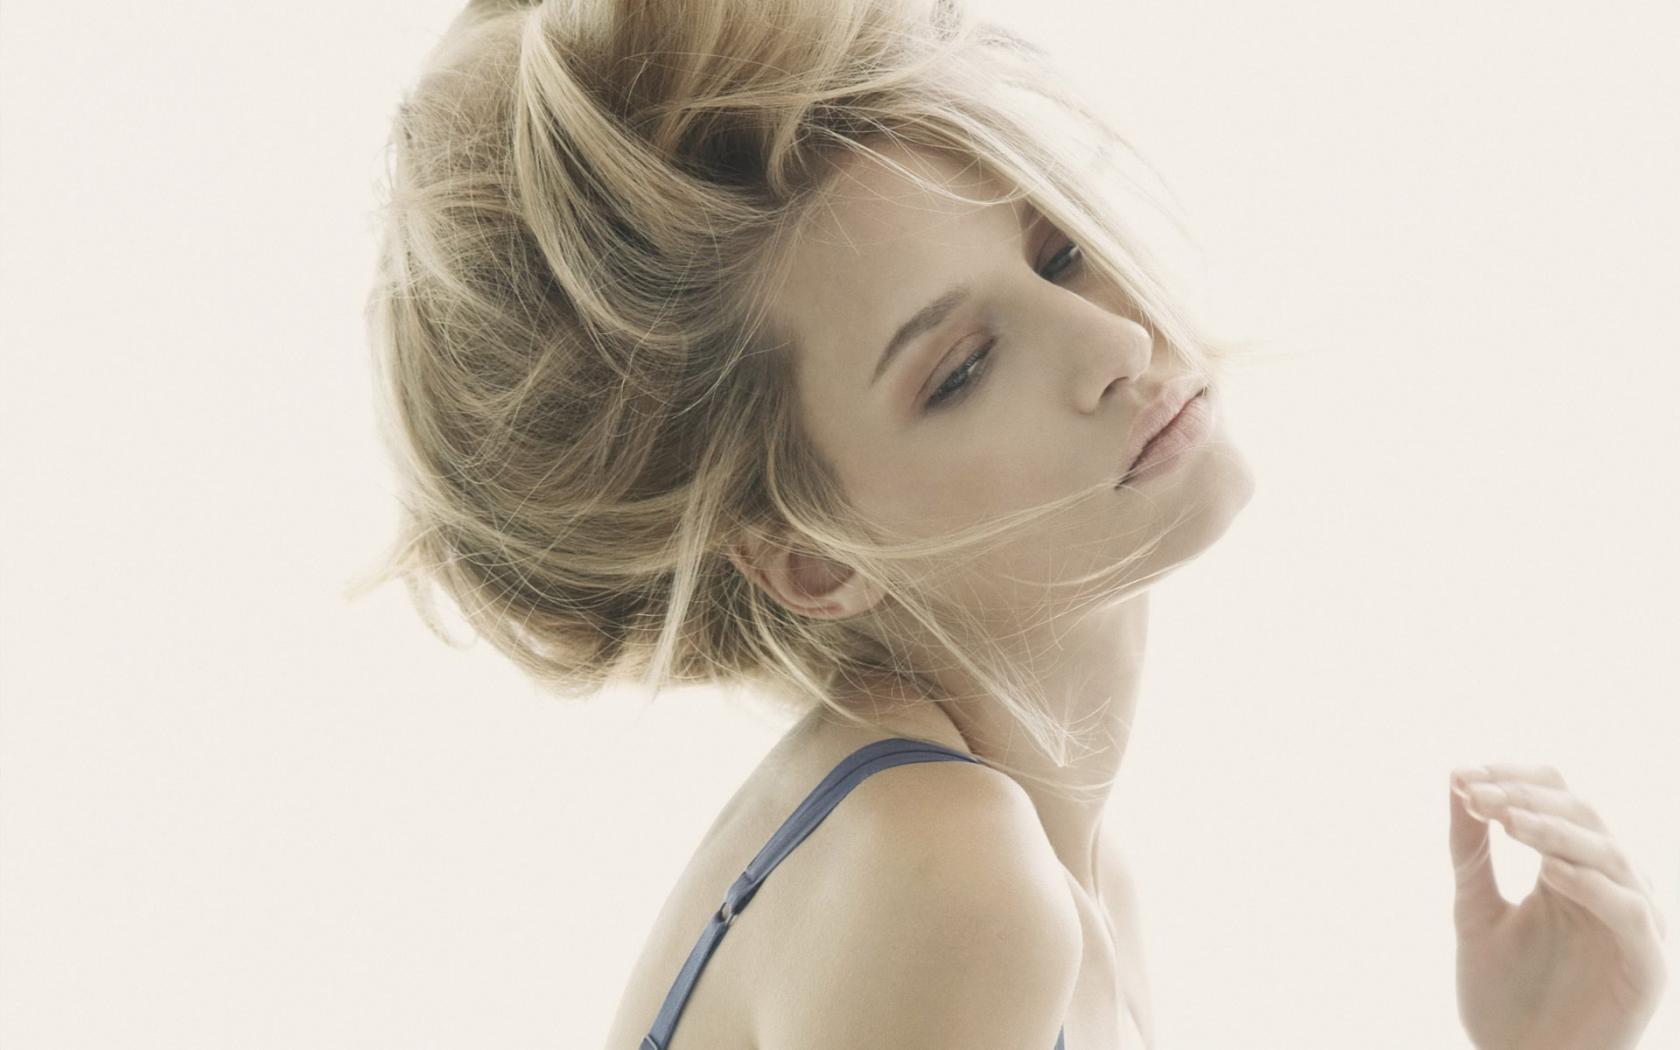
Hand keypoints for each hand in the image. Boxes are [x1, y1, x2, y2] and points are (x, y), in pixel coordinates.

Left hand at [1449, 763, 1668, 1049]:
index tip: (1460, 776)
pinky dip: (1591, 884)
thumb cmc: (1501, 993)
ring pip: (1608, 854)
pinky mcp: (1645, 963)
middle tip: (1476, 794)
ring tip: (1505, 819)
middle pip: (1582, 814)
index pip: (1556, 797)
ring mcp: (1630, 922)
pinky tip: (1549, 871)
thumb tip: (1455, 776)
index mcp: (1568, 868)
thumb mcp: (1474, 907)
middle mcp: (1605, 886)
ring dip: (1553, 830)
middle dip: (1525, 799)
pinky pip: (1628, 911)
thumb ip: (1469, 848)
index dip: (1513, 779)